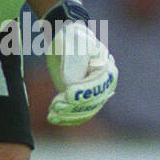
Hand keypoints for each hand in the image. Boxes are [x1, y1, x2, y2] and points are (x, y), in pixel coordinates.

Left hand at [43, 1, 117, 125]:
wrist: (64, 40)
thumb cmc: (70, 41)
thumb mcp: (74, 49)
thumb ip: (74, 70)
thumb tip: (71, 93)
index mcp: (107, 70)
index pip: (98, 87)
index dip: (83, 93)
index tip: (66, 94)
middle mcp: (104, 85)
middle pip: (92, 104)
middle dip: (73, 108)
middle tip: (55, 105)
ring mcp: (93, 94)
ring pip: (85, 112)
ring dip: (67, 116)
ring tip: (52, 113)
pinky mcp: (82, 100)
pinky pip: (78, 115)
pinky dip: (66, 119)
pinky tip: (52, 117)